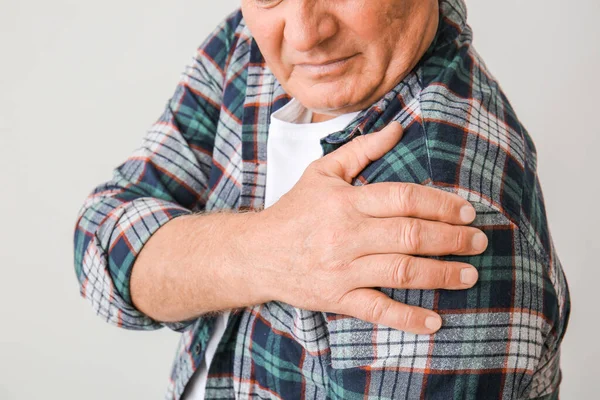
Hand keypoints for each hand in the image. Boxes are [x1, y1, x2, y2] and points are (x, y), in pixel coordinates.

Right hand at [247, 122, 487, 334]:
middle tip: (479, 242)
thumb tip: (398, 128)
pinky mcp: (337, 297)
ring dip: (441, 275)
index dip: (440, 204)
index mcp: (346, 201)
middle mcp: (347, 235)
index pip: (403, 199)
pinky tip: (435, 322)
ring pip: (401, 272)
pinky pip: (377, 310)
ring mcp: (343, 269)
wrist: (256, 253)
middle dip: (452, 239)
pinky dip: (407, 318)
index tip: (466, 212)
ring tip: (470, 275)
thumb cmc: (294, 211)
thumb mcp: (322, 173)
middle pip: (410, 235)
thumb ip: (361, 150)